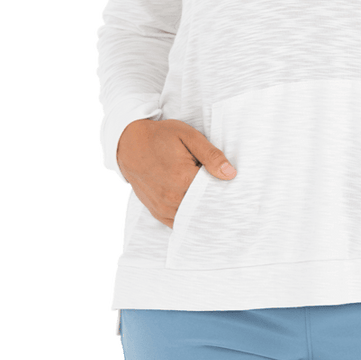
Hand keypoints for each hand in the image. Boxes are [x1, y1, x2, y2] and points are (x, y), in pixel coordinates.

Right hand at [116, 118, 237, 227]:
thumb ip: (211, 155)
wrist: (129, 142)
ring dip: (202, 210)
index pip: (214, 192)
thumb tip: (231, 174)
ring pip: (192, 218)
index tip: (229, 184)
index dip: (224, 187)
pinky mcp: (157, 211)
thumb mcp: (189, 136)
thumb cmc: (160, 136)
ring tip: (207, 196)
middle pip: (204, 207)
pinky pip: (178, 223)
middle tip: (222, 191)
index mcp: (183, 178)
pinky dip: (188, 217)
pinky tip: (195, 207)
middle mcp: (172, 197)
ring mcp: (163, 207)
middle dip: (214, 201)